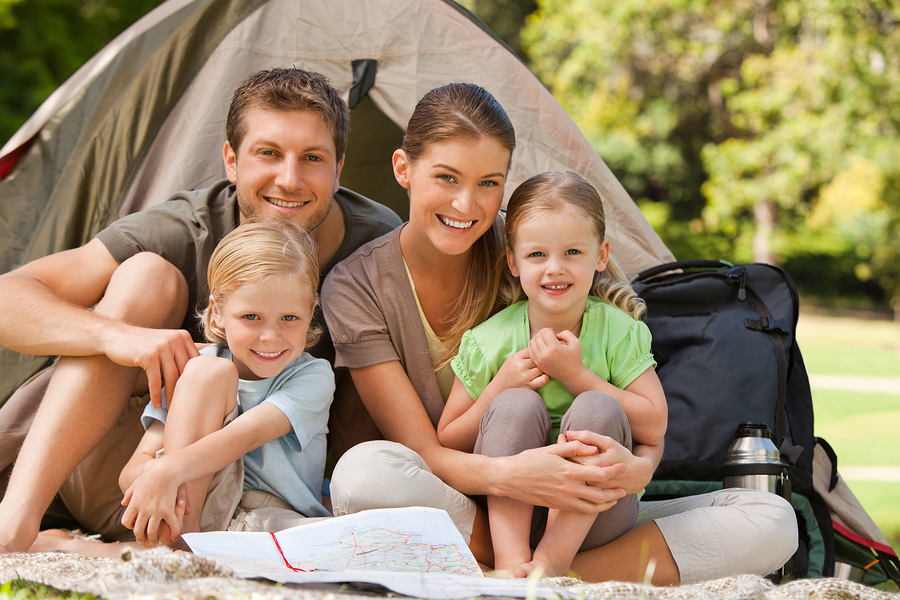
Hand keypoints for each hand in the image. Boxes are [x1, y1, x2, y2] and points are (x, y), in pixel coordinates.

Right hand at [104, 325, 198, 407]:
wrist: (117, 336)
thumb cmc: (144, 343)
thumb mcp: (167, 340)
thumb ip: (184, 348)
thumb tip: (209, 355)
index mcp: (183, 336)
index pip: (195, 362)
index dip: (195, 380)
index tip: (195, 395)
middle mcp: (175, 339)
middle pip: (185, 371)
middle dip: (185, 391)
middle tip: (184, 406)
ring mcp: (162, 347)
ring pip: (172, 378)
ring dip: (171, 396)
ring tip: (171, 409)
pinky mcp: (149, 356)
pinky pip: (156, 380)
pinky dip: (156, 395)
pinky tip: (157, 405)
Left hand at [120, 458, 183, 546]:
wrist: (166, 469)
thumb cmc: (151, 474)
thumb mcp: (136, 484)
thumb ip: (129, 494)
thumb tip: (123, 503)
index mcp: (134, 504)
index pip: (126, 522)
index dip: (130, 527)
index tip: (135, 528)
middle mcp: (143, 510)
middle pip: (138, 531)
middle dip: (142, 539)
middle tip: (145, 543)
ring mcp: (156, 511)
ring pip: (152, 532)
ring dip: (154, 540)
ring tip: (156, 542)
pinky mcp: (168, 510)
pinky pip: (171, 525)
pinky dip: (174, 533)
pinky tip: (175, 537)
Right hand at [491, 443, 626, 513]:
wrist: (508, 479)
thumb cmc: (528, 460)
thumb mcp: (551, 449)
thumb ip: (573, 448)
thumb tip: (593, 447)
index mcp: (568, 471)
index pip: (599, 474)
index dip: (614, 471)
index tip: (623, 466)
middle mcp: (568, 489)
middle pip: (600, 495)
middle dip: (614, 492)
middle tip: (624, 489)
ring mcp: (563, 500)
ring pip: (591, 507)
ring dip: (606, 504)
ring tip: (614, 500)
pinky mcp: (557, 506)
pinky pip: (579, 511)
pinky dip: (592, 509)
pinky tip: (596, 505)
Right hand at [494, 347, 548, 390]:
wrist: (499, 389)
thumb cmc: (507, 373)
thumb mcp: (512, 360)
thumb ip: (524, 354)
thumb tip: (538, 347)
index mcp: (516, 357)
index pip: (532, 350)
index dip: (536, 352)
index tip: (536, 356)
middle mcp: (520, 366)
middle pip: (538, 358)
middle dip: (541, 360)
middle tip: (542, 363)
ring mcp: (525, 376)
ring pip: (542, 368)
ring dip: (544, 369)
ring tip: (542, 370)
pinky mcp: (529, 386)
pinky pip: (543, 380)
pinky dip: (545, 378)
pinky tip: (543, 377)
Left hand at [528, 328, 583, 382]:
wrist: (572, 376)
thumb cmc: (575, 358)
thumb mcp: (575, 342)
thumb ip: (565, 333)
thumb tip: (554, 334)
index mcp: (555, 348)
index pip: (545, 332)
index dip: (550, 330)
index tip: (555, 335)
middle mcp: (546, 354)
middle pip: (538, 336)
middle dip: (543, 334)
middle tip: (550, 338)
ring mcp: (540, 360)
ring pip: (532, 342)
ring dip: (537, 339)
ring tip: (545, 341)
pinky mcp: (538, 364)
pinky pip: (530, 351)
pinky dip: (534, 347)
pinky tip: (541, 347)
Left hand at [561, 430, 655, 494]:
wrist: (636, 476)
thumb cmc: (620, 455)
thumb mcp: (608, 442)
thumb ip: (588, 436)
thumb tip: (568, 432)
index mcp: (592, 464)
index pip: (570, 454)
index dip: (563, 444)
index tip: (560, 437)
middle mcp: (589, 479)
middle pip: (568, 466)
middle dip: (561, 455)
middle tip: (559, 444)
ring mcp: (589, 490)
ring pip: (571, 477)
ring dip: (564, 466)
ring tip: (562, 455)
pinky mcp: (590, 496)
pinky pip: (576, 486)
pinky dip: (571, 476)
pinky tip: (570, 468)